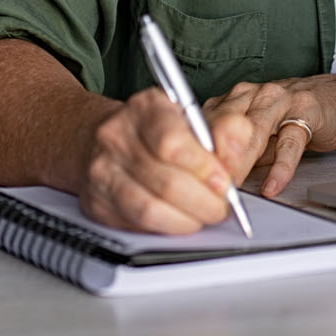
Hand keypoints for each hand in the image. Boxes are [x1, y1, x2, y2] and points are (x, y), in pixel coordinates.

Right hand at [73, 88, 240, 234]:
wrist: (102, 138)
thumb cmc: (154, 129)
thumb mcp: (190, 117)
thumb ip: (222, 132)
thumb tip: (238, 154)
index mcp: (144, 107)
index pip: (173, 143)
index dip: (205, 169)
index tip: (224, 181)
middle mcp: (116, 136)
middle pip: (166, 182)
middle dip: (204, 201)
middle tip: (221, 206)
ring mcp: (102, 171)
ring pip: (150, 209)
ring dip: (187, 219)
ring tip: (204, 214)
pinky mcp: (97, 202)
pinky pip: (137, 225)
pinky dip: (166, 227)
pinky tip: (180, 219)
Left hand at [205, 74, 335, 197]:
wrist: (335, 100)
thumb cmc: (290, 119)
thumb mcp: (255, 135)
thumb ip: (233, 152)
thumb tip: (206, 183)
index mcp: (234, 99)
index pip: (205, 123)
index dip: (195, 152)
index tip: (188, 178)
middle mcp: (253, 94)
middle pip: (225, 124)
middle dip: (214, 158)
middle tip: (207, 187)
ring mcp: (280, 100)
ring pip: (253, 130)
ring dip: (241, 161)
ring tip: (233, 187)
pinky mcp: (306, 112)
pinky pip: (290, 142)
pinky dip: (281, 167)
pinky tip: (273, 185)